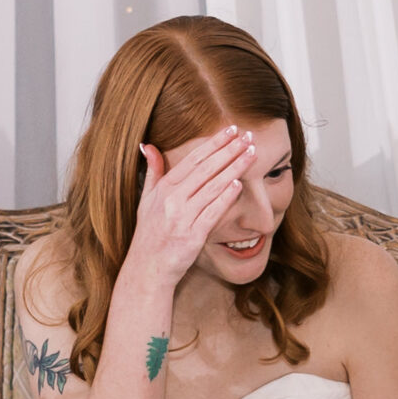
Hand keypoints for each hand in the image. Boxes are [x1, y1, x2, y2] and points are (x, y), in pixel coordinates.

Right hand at [120, 125, 255, 291]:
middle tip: (248, 136)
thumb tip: (148, 145)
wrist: (148, 268)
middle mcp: (171, 200)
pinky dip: (225, 196)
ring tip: (251, 154)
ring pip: (212, 187)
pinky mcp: (192, 235)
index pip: (193, 159)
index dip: (214, 143)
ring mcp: (182, 217)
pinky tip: (238, 183)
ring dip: (234, 168)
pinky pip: (212, 212)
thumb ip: (152, 171)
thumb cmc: (150, 233)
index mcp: (163, 188)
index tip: (231, 130)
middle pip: (206, 169)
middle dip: (229, 150)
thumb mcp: (146, 199)